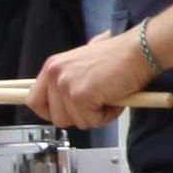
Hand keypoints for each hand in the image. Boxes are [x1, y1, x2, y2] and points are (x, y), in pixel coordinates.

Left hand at [31, 23, 151, 132]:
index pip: (34, 100)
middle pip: (56, 118)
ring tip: (108, 97)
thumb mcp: (83, 65)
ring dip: (96, 115)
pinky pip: (92, 121)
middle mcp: (55, 75)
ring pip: (76, 122)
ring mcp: (66, 86)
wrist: (138, 50)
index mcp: (53, 66)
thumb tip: (62, 101)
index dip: (49, 112)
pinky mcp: (81, 96)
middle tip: (97, 103)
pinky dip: (107, 115)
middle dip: (79, 116)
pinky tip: (115, 98)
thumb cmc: (119, 56)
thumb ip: (68, 80)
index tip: (63, 114)